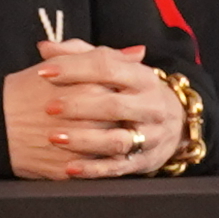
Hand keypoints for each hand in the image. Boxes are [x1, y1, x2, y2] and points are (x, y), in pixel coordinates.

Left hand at [3, 41, 184, 180]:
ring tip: (54, 137)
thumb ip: (79, 55)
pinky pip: (118, 168)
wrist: (174, 123)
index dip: (74, 67)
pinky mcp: (145, 162)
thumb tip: (45, 48)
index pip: (108, 66)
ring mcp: (150, 136)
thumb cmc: (131, 90)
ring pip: (117, 141)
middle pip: (114, 105)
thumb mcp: (115, 69)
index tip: (44, 72)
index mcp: (142, 77)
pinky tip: (70, 168)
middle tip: (49, 107)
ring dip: (84, 140)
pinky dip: (93, 170)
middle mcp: (150, 106)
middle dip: (79, 106)